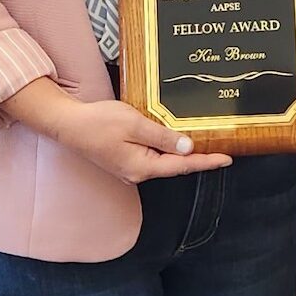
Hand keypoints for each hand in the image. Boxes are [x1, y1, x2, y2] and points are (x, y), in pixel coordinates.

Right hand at [42, 97, 232, 184]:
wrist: (68, 123)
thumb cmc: (98, 122)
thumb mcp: (135, 124)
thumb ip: (163, 136)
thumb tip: (188, 147)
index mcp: (142, 167)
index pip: (182, 165)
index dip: (207, 161)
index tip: (227, 159)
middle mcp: (138, 173)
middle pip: (174, 165)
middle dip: (197, 157)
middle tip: (220, 146)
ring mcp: (130, 168)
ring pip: (163, 160)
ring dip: (181, 151)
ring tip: (203, 141)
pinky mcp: (125, 160)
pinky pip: (152, 155)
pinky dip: (166, 147)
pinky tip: (174, 139)